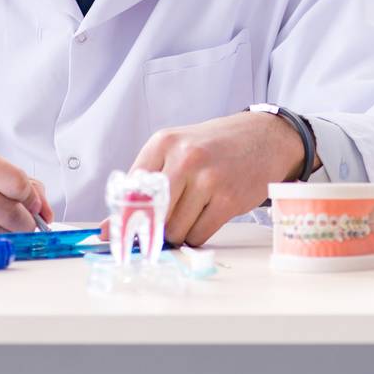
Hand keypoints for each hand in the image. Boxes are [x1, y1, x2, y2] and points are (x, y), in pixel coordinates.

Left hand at [122, 111, 305, 246]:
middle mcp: (184, 158)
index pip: (130, 191)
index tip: (118, 235)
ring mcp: (208, 179)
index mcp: (163, 143)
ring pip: (175, 230)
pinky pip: (198, 235)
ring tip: (192, 212)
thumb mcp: (177, 149)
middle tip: (158, 230)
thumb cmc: (215, 147)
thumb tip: (109, 227)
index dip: (122, 218)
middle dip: (153, 228)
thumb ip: (145, 183)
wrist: (264, 137)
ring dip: (179, 232)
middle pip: (152, 215)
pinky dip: (197, 234)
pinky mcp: (228, 199)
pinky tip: (207, 216)